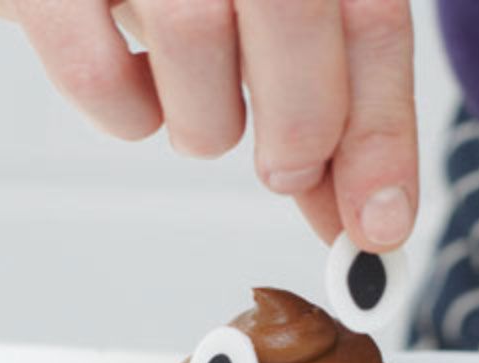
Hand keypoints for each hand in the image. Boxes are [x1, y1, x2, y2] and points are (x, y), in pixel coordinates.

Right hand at [0, 0, 417, 251]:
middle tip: (288, 171)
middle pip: (293, 11)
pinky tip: (136, 84)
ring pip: (193, 36)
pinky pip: (95, 73)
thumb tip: (362, 219)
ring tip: (198, 106)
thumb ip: (322, 109)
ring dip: (208, 122)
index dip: (383, 135)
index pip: (372, 19)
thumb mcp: (272, 23)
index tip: (379, 225)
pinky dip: (125, 113)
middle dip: (302, 125)